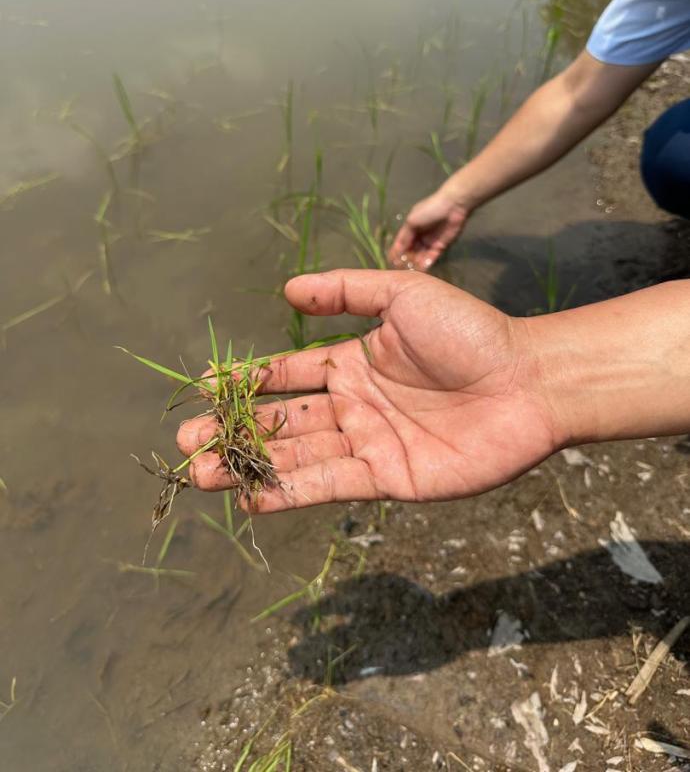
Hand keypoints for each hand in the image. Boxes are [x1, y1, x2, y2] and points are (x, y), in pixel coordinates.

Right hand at [177, 269, 561, 512]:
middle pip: (282, 420)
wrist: (528, 380)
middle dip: (234, 432)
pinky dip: (291, 492)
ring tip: (198, 474)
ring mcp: (369, 444)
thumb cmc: (471, 332)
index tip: (204, 387)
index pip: (287, 374)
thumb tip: (287, 290)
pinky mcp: (389, 478)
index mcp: (353, 364)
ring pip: (296, 456)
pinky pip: (331, 484)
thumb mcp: (403, 294)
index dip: (246, 381)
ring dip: (248, 466)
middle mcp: (355, 406)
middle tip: (186, 443)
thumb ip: (346, 290)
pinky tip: (251, 498)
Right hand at [388, 189, 468, 269]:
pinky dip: (426, 263)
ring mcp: (430, 242)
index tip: (392, 261)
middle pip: (410, 251)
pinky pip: (431, 257)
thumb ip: (404, 237)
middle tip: (402, 268)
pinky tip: (421, 268)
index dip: (396, 252)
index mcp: (411, 228)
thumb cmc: (429, 210)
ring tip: (411, 270)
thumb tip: (397, 251)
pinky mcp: (440, 247)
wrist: (453, 207)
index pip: (401, 243)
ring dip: (415, 263)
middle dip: (406, 259)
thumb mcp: (412, 221)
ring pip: (420, 256)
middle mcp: (419, 236)